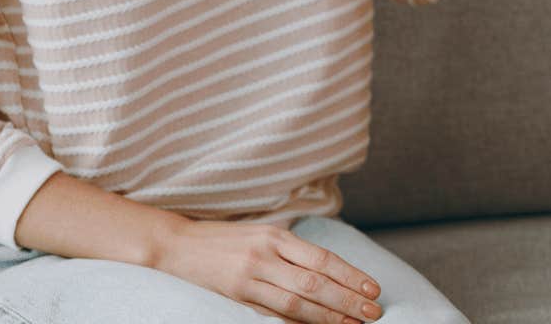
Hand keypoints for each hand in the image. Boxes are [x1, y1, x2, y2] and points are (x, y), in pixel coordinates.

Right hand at [151, 218, 383, 323]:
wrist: (177, 245)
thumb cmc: (226, 239)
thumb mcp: (262, 234)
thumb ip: (292, 250)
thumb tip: (330, 272)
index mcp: (275, 236)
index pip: (322, 258)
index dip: (350, 275)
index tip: (373, 288)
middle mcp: (264, 256)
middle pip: (315, 283)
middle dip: (347, 300)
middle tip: (374, 312)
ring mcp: (249, 279)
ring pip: (296, 303)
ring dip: (328, 317)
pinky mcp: (236, 297)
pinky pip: (273, 315)